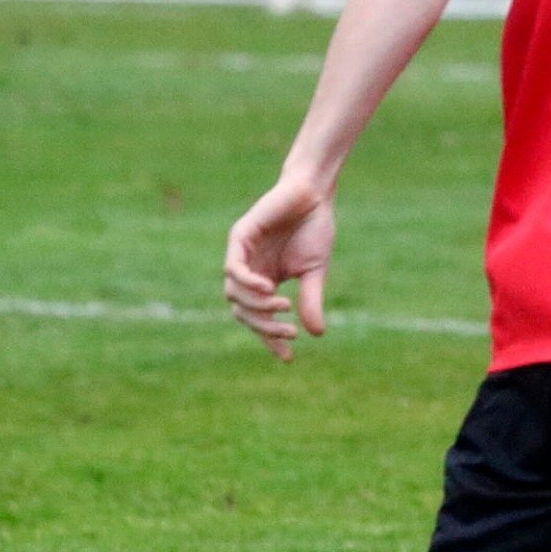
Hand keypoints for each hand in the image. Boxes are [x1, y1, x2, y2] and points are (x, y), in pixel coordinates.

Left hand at [224, 174, 334, 360]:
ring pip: (235, 294)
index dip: (271, 339)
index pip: (259, 318)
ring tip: (283, 306)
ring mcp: (241, 255)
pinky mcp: (239, 238)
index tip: (289, 356)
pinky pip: (233, 269)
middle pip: (243, 311)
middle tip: (289, 331)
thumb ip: (310, 301)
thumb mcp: (315, 272)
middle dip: (265, 326)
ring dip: (258, 307)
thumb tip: (317, 334)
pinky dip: (248, 283)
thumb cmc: (314, 229)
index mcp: (265, 281)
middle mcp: (248, 271)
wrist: (314, 195)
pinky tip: (269, 289)